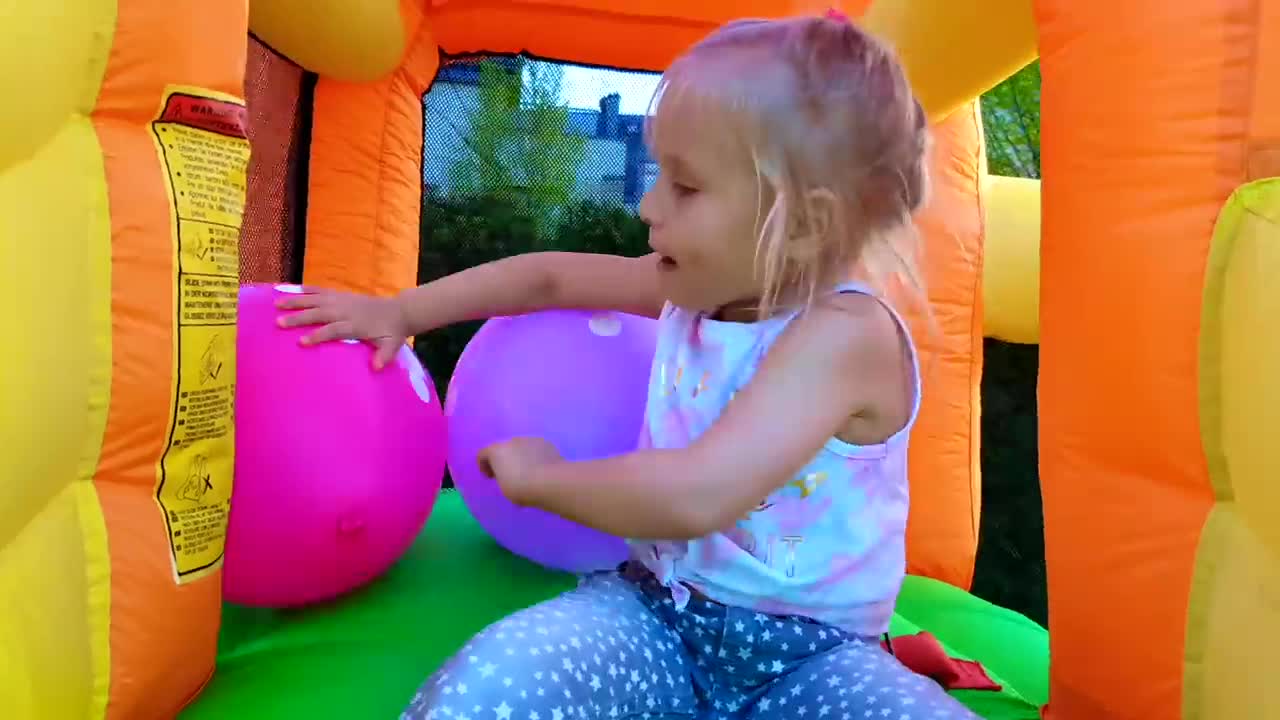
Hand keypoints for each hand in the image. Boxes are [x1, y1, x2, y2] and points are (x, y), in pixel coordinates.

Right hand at [275, 287, 408, 368]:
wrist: (398, 310)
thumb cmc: (391, 332)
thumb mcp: (392, 345)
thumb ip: (384, 356)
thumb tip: (377, 367)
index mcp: (356, 324)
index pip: (334, 330)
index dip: (318, 335)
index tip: (301, 342)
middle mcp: (346, 310)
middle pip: (320, 313)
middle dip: (299, 317)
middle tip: (279, 322)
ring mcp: (342, 300)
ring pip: (316, 299)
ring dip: (296, 301)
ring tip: (276, 304)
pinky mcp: (340, 295)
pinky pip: (320, 290)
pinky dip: (305, 289)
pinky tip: (289, 290)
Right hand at [477, 436, 563, 505]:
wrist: (551, 481)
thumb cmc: (521, 487)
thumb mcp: (503, 487)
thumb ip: (501, 477)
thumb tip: (507, 474)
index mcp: (496, 450)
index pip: (483, 454)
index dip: (484, 466)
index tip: (491, 478)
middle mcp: (512, 440)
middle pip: (503, 449)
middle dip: (504, 460)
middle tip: (510, 476)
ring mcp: (531, 440)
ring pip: (521, 448)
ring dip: (521, 458)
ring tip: (528, 474)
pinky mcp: (546, 443)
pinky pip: (535, 450)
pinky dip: (535, 457)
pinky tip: (541, 470)